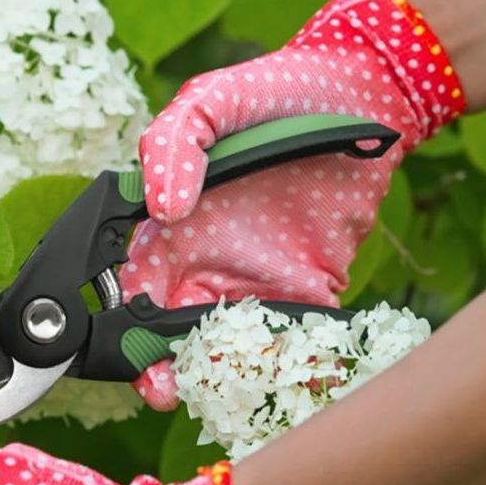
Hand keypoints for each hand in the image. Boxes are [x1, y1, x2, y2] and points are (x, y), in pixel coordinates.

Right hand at [120, 0, 464, 409]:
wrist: (363, 95)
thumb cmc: (272, 93)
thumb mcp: (205, 103)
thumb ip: (169, 148)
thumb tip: (162, 211)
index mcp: (169, 228)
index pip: (132, 288)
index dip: (123, 324)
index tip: (127, 350)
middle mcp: (205, 262)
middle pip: (171, 332)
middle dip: (162, 368)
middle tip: (165, 390)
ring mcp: (256, 280)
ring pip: (226, 346)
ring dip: (217, 375)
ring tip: (216, 391)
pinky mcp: (308, 290)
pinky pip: (290, 339)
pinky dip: (284, 364)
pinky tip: (280, 378)